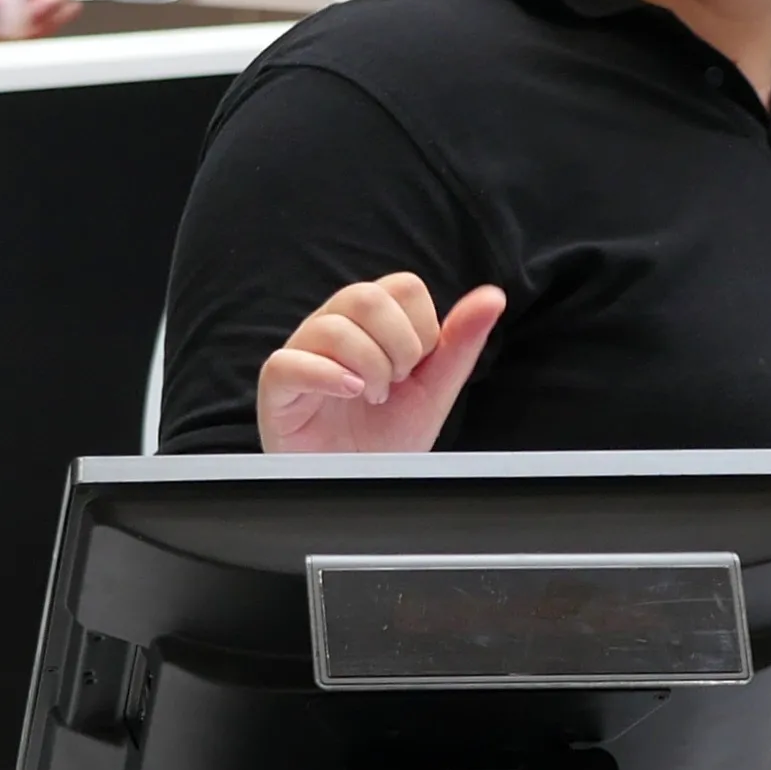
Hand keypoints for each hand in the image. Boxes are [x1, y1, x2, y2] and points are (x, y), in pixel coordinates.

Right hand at [256, 275, 505, 455]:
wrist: (356, 482)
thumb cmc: (385, 436)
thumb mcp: (434, 390)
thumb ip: (460, 343)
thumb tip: (492, 296)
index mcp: (371, 322)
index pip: (403, 286)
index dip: (423, 327)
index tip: (417, 367)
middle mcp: (333, 327)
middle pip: (367, 296)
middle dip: (398, 345)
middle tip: (396, 383)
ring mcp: (301, 353)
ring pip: (332, 326)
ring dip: (369, 366)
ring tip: (372, 397)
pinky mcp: (278, 385)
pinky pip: (291, 362)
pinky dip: (328, 376)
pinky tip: (350, 393)